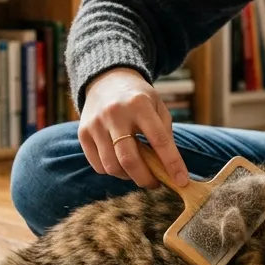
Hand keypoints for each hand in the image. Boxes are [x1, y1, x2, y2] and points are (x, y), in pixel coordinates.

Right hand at [79, 68, 188, 188]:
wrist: (107, 81)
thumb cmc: (138, 98)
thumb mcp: (157, 107)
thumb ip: (164, 134)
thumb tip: (169, 169)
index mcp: (140, 104)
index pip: (159, 139)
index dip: (172, 163)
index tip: (181, 181)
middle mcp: (115, 114)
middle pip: (130, 159)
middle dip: (145, 179)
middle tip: (155, 183)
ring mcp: (96, 124)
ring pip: (112, 166)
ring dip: (128, 176)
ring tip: (138, 171)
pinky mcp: (83, 133)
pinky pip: (98, 166)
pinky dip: (113, 171)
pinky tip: (121, 163)